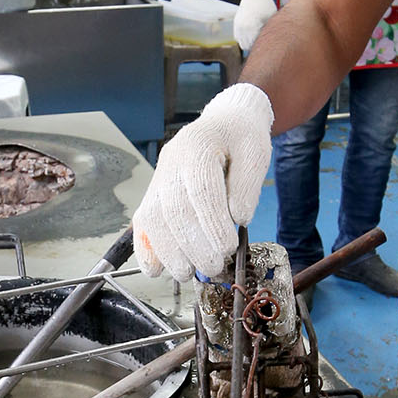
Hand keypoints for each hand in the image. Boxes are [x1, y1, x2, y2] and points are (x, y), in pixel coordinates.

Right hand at [133, 82, 273, 279]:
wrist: (222, 123)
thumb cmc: (240, 139)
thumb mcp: (255, 153)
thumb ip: (247, 185)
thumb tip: (237, 218)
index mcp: (197, 146)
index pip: (201, 190)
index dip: (213, 223)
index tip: (228, 248)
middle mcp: (171, 163)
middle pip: (174, 210)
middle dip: (193, 245)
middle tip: (214, 268)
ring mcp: (158, 179)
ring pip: (153, 220)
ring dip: (169, 253)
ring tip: (189, 273)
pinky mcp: (152, 195)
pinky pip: (141, 224)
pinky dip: (146, 249)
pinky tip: (156, 269)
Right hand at [233, 0, 276, 53]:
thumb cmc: (266, 4)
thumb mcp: (272, 17)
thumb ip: (271, 31)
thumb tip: (275, 44)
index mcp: (253, 26)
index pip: (257, 45)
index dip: (264, 47)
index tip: (270, 45)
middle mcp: (243, 27)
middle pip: (249, 47)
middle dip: (257, 47)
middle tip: (266, 44)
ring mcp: (238, 26)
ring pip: (242, 44)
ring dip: (249, 44)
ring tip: (259, 40)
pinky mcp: (236, 24)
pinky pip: (238, 38)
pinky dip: (244, 40)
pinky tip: (252, 36)